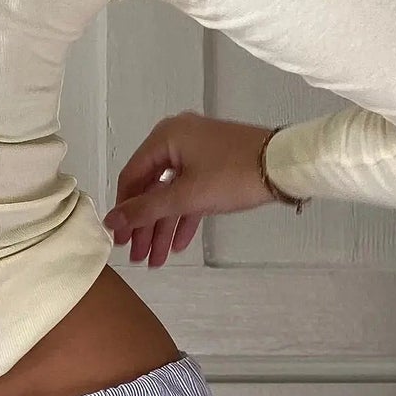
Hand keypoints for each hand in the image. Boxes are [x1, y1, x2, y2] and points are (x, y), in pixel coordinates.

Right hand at [103, 112, 281, 266]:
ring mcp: (197, 151)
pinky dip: (184, 216)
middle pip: (151, 188)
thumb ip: (146, 210)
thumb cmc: (232, 175)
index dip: (124, 210)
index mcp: (164, 137)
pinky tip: (178, 244)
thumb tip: (110, 220)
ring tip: (156, 259)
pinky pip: (191, 191)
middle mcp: (177, 139)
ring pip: (172, 193)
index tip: (118, 239)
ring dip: (163, 226)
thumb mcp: (186, 196)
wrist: (285, 166)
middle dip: (145, 225)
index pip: (131, 176)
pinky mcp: (214, 164)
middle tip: (137, 255)